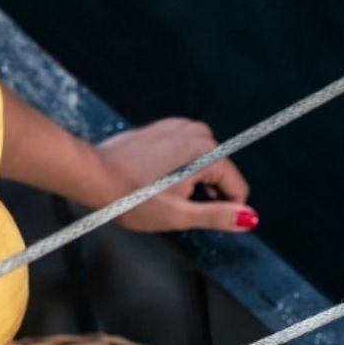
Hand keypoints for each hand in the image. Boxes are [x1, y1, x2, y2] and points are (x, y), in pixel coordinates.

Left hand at [93, 118, 255, 232]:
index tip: (194, 216)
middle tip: (172, 205)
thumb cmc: (131, 197)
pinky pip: (185, 153)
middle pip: (220, 173)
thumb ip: (217, 216)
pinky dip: (177, 168)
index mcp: (207, 152)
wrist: (93, 174)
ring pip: (202, 163)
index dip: (222, 210)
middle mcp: (197, 132)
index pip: (236, 188)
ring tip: (161, 192)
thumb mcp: (177, 215)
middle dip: (203, 193)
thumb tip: (250, 218)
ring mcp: (179, 126)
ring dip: (190, 181)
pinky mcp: (164, 128)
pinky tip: (155, 179)